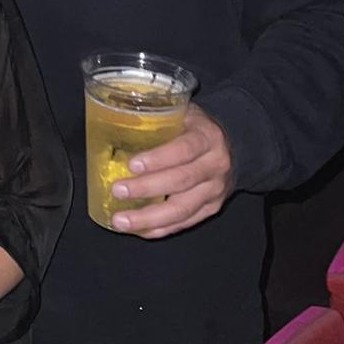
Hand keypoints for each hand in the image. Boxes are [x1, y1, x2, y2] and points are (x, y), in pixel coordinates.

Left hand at [111, 103, 233, 237]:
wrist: (232, 147)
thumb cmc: (194, 128)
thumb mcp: (181, 113)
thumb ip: (156, 118)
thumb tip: (111, 124)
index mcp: (207, 137)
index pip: (184, 149)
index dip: (158, 159)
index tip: (132, 165)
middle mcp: (215, 165)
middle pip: (181, 181)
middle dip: (146, 188)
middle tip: (117, 191)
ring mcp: (215, 191)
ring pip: (182, 209)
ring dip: (149, 218)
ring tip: (120, 221)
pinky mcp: (211, 208)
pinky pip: (185, 223)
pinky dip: (160, 229)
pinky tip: (138, 230)